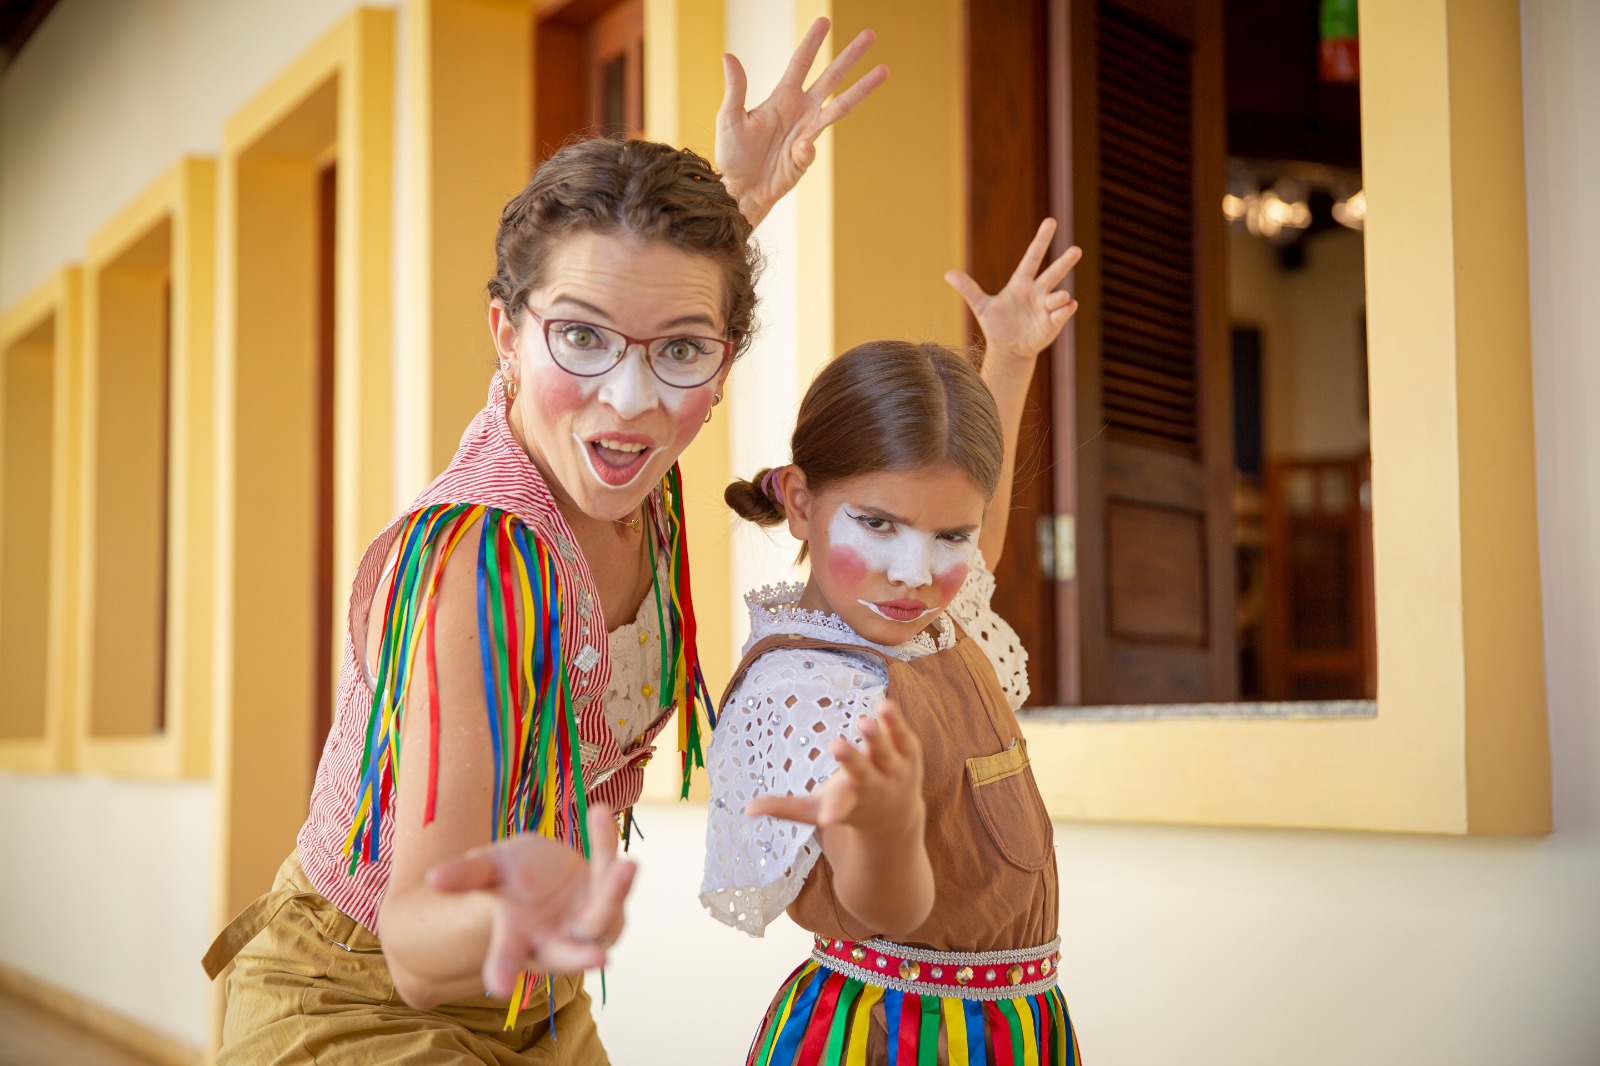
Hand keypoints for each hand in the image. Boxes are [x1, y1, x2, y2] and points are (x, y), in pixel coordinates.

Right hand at [425, 806, 635, 997]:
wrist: (539, 874)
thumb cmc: (506, 881)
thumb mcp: (486, 871)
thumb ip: (465, 875)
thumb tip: (432, 878)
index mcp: (518, 940)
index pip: (507, 959)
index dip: (502, 971)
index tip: (498, 988)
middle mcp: (555, 940)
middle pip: (570, 953)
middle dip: (583, 958)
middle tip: (599, 959)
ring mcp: (586, 923)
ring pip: (604, 914)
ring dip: (615, 891)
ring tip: (625, 864)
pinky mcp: (608, 899)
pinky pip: (609, 870)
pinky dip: (605, 843)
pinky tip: (597, 813)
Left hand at [716, 17, 888, 227]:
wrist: (740, 191)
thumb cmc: (732, 155)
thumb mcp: (729, 118)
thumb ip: (735, 88)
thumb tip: (729, 56)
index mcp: (781, 98)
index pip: (801, 64)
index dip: (812, 43)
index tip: (824, 22)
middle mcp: (800, 110)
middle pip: (831, 77)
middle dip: (850, 56)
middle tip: (869, 35)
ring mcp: (808, 132)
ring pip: (842, 105)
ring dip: (862, 87)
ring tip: (883, 70)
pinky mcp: (807, 157)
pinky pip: (811, 149)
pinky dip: (805, 149)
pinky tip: (794, 151)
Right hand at [746, 700, 922, 835]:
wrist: (896, 819)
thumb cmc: (848, 808)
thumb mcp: (816, 810)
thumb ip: (783, 808)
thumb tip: (745, 810)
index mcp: (849, 803)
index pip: (839, 808)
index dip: (832, 813)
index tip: (826, 820)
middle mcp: (874, 788)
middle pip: (861, 773)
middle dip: (850, 761)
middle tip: (835, 746)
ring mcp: (895, 771)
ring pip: (885, 752)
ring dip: (876, 737)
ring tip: (864, 720)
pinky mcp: (909, 755)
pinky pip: (902, 737)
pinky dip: (895, 722)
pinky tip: (884, 704)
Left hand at [945, 218, 1081, 360]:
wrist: (1008, 350)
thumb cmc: (996, 325)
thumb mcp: (981, 307)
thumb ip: (968, 289)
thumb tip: (948, 273)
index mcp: (1021, 283)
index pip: (1032, 258)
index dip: (1041, 240)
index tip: (1050, 222)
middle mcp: (1037, 292)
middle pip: (1052, 273)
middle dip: (1064, 262)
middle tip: (1077, 250)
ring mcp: (1047, 307)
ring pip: (1058, 296)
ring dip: (1060, 295)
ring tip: (1062, 296)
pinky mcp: (1053, 323)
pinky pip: (1062, 314)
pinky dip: (1065, 310)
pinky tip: (1068, 305)